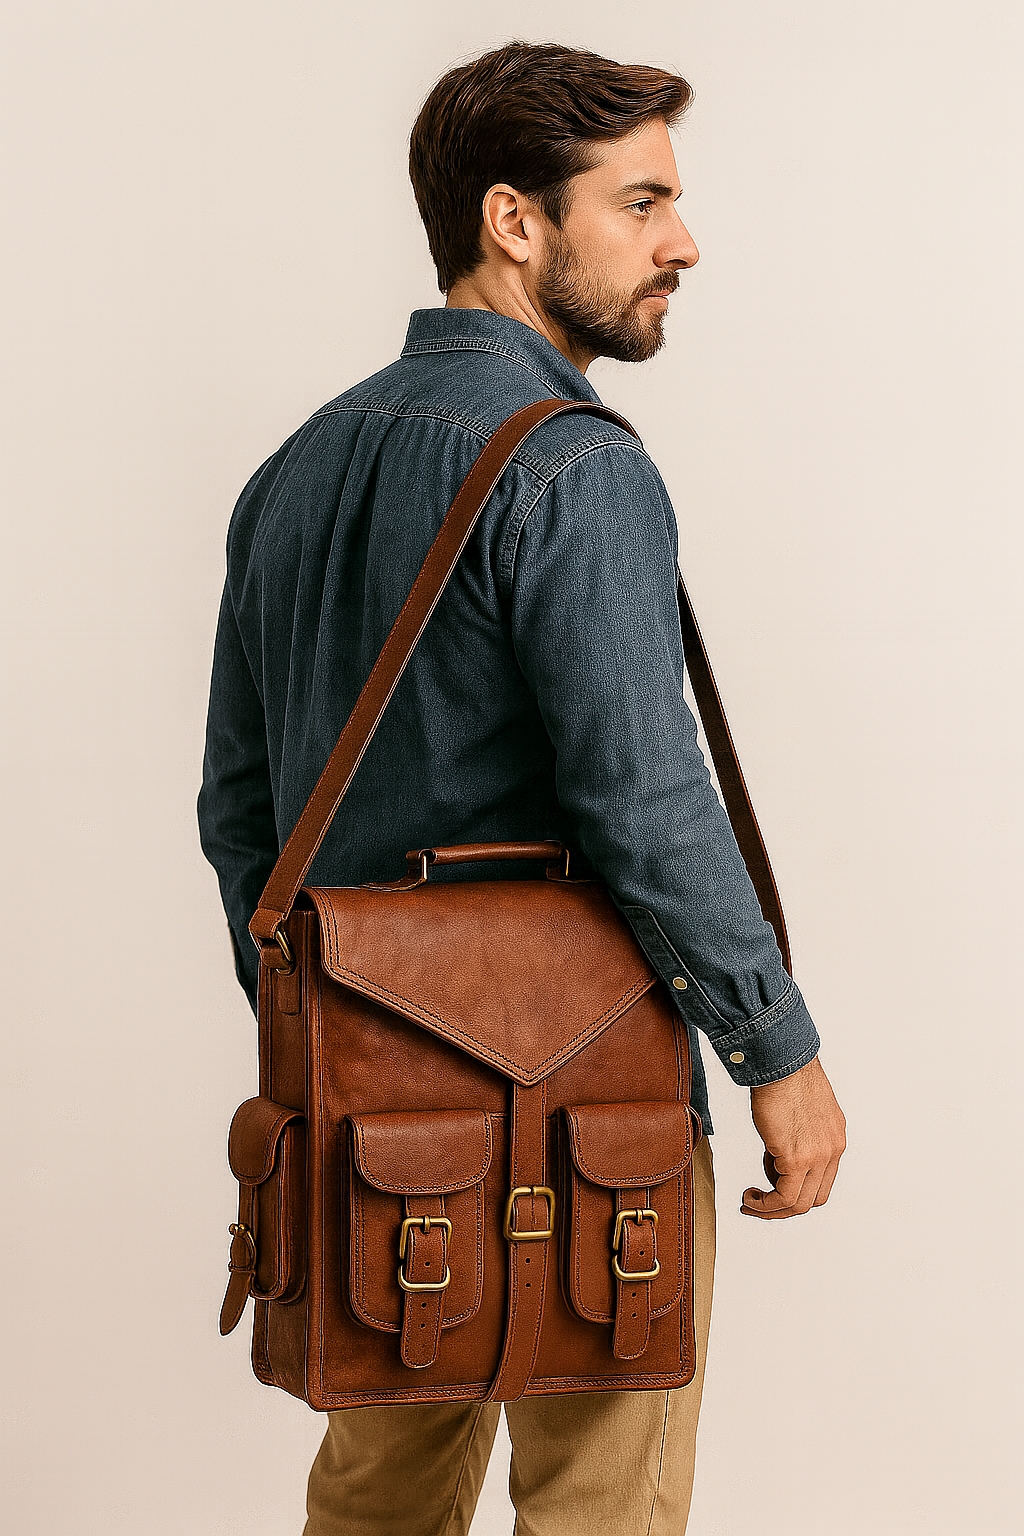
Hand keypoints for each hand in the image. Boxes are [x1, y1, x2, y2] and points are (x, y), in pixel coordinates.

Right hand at [741, 1055, 845, 1218]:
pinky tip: (751, 1196)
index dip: (797, 1191)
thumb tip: (779, 1152)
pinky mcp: (798, 1158)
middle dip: (785, 1206)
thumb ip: (798, 1134)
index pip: (822, 1181)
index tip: (773, 1188)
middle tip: (761, 1203)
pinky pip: (784, 1196)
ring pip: (799, 1203)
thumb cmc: (785, 1075)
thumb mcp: (802, 1109)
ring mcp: (819, 1156)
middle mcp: (832, 1150)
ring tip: (751, 1201)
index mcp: (834, 1139)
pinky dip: (766, 1204)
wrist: (781, 1062)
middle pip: (814, 1198)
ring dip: (772, 1209)